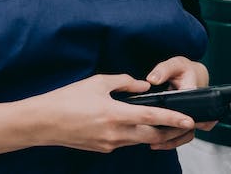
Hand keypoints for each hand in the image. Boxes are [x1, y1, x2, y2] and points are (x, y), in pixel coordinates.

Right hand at [31, 74, 194, 152]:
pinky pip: (125, 142)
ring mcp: (108, 144)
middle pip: (151, 136)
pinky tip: (133, 124)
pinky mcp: (102, 148)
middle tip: (181, 124)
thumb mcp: (97, 82)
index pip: (152, 117)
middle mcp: (114, 133)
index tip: (188, 119)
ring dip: (152, 133)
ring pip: (139, 140)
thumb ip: (124, 82)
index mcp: (115, 114)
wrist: (43, 122)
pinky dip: (134, 134)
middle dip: (169, 131)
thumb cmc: (67, 99)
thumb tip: (143, 85)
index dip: (172, 118)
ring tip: (162, 123)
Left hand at [145, 56, 216, 143]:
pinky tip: (157, 143)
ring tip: (154, 143)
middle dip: (170, 132)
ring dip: (172, 140)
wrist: (194, 75)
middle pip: (186, 125)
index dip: (173, 117)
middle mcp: (198, 108)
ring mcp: (195, 118)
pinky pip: (184, 136)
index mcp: (193, 92)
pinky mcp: (190, 123)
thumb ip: (163, 70)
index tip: (159, 121)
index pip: (186, 108)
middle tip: (154, 136)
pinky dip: (172, 141)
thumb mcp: (174, 65)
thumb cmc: (184, 70)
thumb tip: (151, 79)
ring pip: (186, 134)